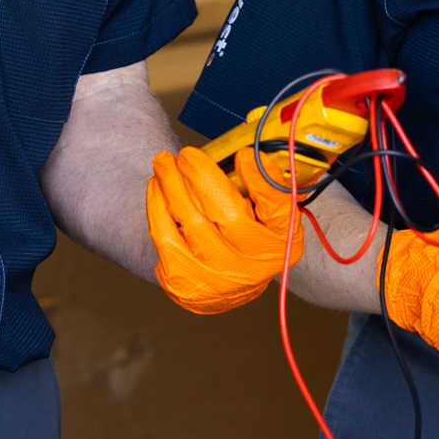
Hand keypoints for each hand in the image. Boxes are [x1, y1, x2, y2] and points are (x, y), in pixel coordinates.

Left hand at [145, 146, 301, 313]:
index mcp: (282, 242)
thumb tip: (246, 151)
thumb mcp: (268, 217)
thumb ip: (264, 186)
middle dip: (200, 174)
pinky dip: (157, 203)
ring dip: (171, 183)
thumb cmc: (246, 241)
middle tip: (186, 154)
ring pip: (189, 218)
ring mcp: (217, 275)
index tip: (243, 154)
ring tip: (164, 163)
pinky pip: (164, 233)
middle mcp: (253, 264)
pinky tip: (157, 187)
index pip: (277, 208)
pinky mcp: (184, 280)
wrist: (225, 288)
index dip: (261, 179)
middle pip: (226, 212)